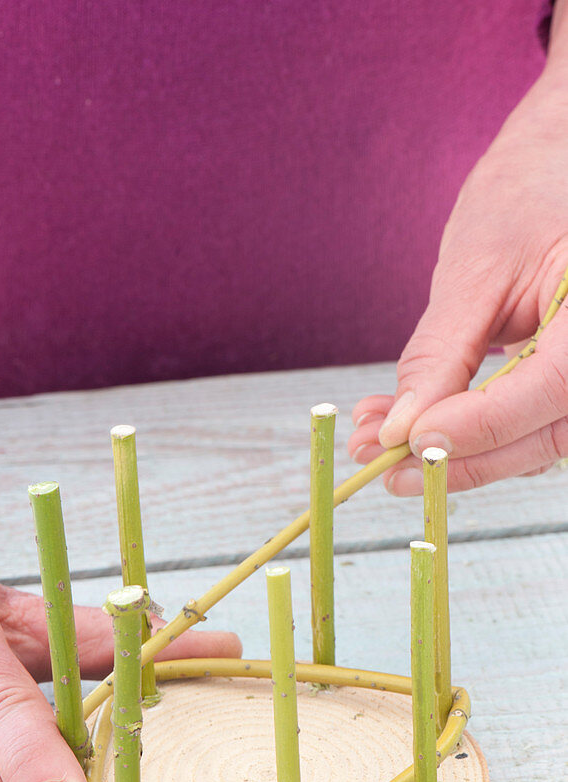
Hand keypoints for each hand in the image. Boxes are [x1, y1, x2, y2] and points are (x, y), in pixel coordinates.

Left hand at [348, 63, 567, 494]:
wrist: (557, 173)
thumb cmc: (525, 202)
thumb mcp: (475, 271)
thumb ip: (441, 355)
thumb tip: (400, 429)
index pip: (549, 390)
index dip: (480, 427)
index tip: (410, 440)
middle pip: (544, 436)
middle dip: (458, 458)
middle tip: (380, 465)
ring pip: (533, 445)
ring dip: (455, 456)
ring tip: (376, 442)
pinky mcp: (567, 390)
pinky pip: (525, 430)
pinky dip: (466, 437)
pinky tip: (404, 429)